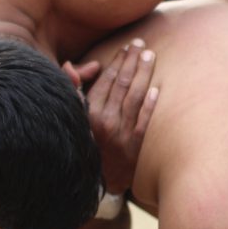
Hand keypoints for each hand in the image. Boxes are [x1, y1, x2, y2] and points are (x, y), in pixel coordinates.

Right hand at [84, 38, 158, 194]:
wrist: (96, 182)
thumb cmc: (85, 146)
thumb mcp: (74, 120)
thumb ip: (74, 92)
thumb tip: (71, 66)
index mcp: (88, 113)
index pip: (106, 81)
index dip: (117, 61)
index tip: (126, 47)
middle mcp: (105, 121)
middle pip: (122, 84)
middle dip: (132, 61)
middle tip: (141, 45)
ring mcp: (121, 134)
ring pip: (134, 98)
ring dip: (143, 74)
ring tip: (150, 57)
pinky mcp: (134, 146)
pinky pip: (144, 121)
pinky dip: (150, 104)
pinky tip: (156, 89)